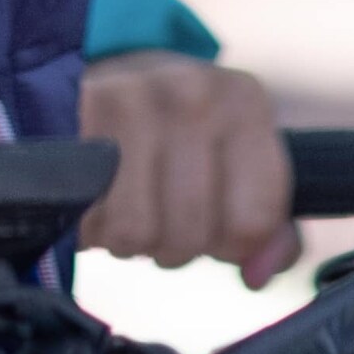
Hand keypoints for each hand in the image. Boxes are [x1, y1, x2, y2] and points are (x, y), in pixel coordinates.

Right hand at [76, 51, 301, 285]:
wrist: (113, 77)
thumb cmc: (187, 139)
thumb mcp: (241, 168)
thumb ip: (270, 231)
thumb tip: (257, 276)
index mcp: (245, 103)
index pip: (254, 220)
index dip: (232, 245)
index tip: (216, 225)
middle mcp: (195, 92)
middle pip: (192, 233)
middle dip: (177, 246)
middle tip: (166, 214)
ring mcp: (135, 99)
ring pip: (138, 232)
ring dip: (134, 241)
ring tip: (134, 205)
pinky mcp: (82, 117)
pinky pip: (93, 218)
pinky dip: (95, 227)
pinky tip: (103, 200)